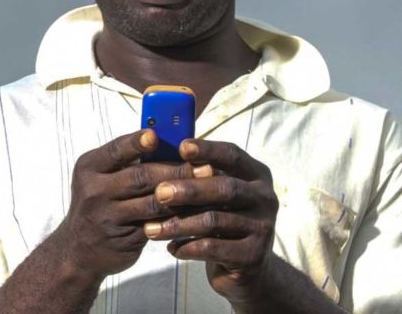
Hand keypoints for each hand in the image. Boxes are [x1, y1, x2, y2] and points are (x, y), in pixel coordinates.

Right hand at [52, 130, 213, 280]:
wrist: (78, 248)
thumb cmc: (99, 203)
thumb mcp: (101, 178)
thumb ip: (127, 162)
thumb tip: (169, 142)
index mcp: (89, 167)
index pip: (115, 150)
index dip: (137, 142)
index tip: (157, 135)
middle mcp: (94, 190)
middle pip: (139, 176)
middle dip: (175, 170)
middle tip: (204, 166)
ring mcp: (107, 216)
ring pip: (151, 203)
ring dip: (182, 195)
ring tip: (207, 187)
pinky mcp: (123, 238)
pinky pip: (156, 225)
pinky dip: (178, 216)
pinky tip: (196, 211)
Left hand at [142, 139, 278, 301]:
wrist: (245, 268)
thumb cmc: (221, 219)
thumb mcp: (214, 195)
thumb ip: (198, 176)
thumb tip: (158, 154)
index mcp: (256, 175)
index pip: (233, 155)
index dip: (208, 149)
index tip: (181, 146)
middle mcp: (265, 198)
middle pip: (225, 188)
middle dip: (189, 189)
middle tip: (159, 193)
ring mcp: (263, 228)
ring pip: (214, 221)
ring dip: (178, 224)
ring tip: (150, 229)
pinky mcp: (253, 256)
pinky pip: (213, 248)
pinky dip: (187, 247)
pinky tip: (170, 248)